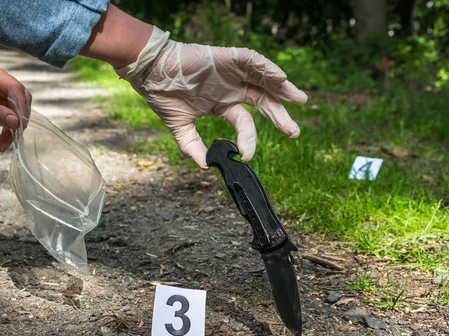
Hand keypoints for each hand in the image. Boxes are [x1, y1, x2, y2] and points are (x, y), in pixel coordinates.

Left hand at [0, 64, 31, 151]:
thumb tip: (15, 120)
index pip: (15, 88)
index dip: (20, 105)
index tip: (19, 122)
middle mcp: (2, 84)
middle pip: (22, 100)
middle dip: (19, 118)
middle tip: (16, 133)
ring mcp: (4, 98)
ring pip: (20, 113)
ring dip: (15, 130)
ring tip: (3, 143)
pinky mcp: (4, 110)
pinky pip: (14, 123)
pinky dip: (10, 134)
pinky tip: (2, 144)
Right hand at [116, 28, 307, 167]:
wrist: (149, 71)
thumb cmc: (163, 94)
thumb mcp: (179, 126)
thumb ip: (192, 146)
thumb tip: (205, 166)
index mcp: (222, 105)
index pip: (245, 122)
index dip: (249, 138)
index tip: (246, 156)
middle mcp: (231, 89)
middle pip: (263, 102)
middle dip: (280, 116)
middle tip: (294, 132)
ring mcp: (231, 72)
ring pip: (264, 80)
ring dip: (282, 89)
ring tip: (299, 99)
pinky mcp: (227, 57)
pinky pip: (253, 60)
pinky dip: (267, 68)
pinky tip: (279, 78)